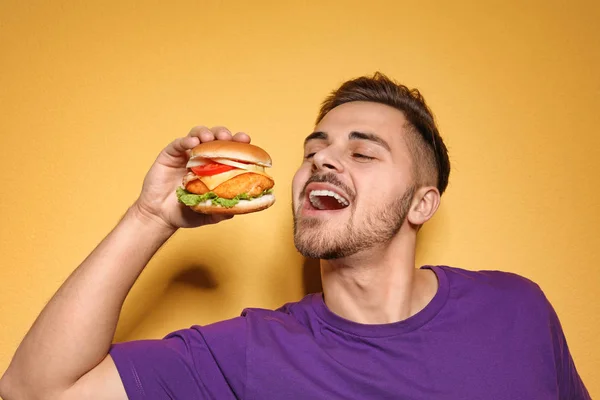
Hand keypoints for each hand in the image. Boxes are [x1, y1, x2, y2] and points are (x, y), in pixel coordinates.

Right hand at [133, 126, 250, 229]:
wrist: (161, 217)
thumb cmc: (186, 213)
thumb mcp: (209, 214)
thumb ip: (224, 210)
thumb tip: (241, 206)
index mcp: (216, 167)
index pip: (230, 150)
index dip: (238, 143)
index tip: (246, 140)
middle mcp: (202, 157)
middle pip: (215, 138)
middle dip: (223, 134)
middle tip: (228, 137)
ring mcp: (186, 154)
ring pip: (198, 134)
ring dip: (205, 133)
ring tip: (210, 138)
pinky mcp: (170, 154)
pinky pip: (178, 143)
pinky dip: (186, 140)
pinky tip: (192, 142)